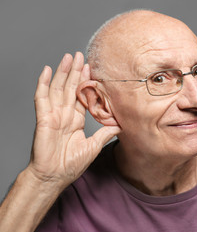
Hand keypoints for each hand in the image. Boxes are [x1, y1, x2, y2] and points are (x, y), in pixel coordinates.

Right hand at [28, 52, 119, 188]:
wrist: (55, 176)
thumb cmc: (71, 164)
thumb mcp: (93, 146)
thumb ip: (105, 133)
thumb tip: (121, 125)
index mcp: (75, 120)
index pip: (81, 96)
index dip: (86, 83)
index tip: (92, 69)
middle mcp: (64, 114)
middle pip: (70, 88)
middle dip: (76, 71)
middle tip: (81, 55)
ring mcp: (53, 115)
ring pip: (58, 88)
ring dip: (63, 72)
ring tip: (69, 57)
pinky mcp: (43, 118)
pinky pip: (42, 97)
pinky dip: (43, 83)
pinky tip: (47, 70)